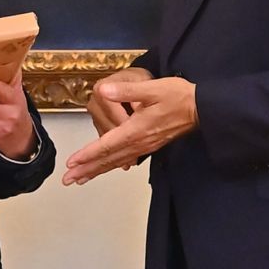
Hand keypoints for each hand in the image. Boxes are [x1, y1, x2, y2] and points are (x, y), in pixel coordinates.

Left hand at [63, 75, 196, 185]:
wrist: (200, 108)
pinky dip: (112, 165)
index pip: (106, 145)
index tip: (72, 163)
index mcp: (136, 129)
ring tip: (80, 179)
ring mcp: (145, 146)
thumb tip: (103, 90)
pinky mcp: (150, 145)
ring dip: (97, 171)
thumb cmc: (177, 96)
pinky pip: (126, 159)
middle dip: (87, 169)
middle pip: (108, 159)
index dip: (87, 154)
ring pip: (116, 161)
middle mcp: (138, 142)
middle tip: (67, 180)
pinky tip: (106, 168)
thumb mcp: (152, 88)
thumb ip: (127, 91)